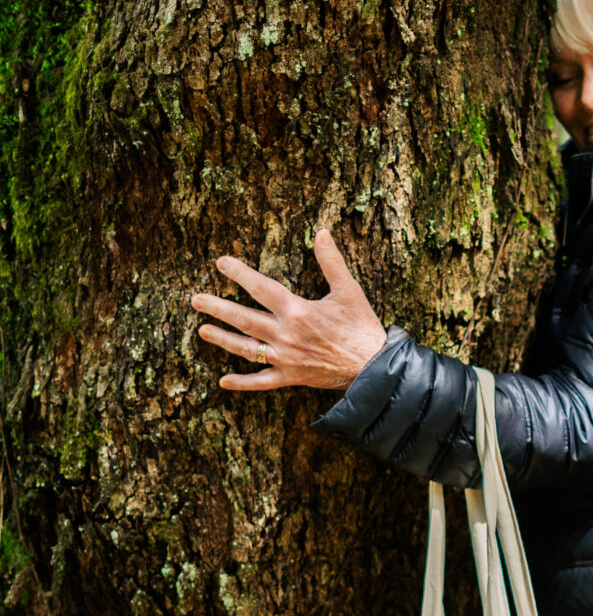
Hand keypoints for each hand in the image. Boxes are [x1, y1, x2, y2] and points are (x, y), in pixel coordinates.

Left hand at [191, 229, 387, 391]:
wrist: (372, 366)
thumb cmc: (362, 327)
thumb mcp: (349, 290)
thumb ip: (331, 261)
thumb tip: (323, 232)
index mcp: (297, 311)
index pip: (261, 288)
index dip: (240, 274)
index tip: (221, 263)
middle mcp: (286, 334)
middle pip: (244, 319)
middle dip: (218, 308)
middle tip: (195, 299)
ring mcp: (286, 358)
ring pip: (246, 348)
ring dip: (222, 339)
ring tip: (202, 330)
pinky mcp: (291, 377)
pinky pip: (262, 381)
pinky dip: (242, 383)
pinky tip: (223, 381)